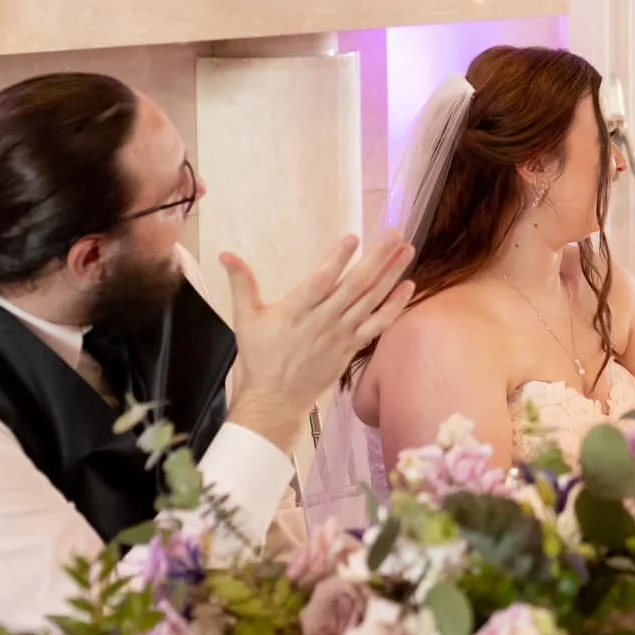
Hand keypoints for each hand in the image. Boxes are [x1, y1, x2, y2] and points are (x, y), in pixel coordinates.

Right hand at [221, 233, 416, 451]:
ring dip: (391, 274)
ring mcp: (341, 335)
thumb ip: (241, 284)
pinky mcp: (352, 347)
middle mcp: (322, 321)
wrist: (275, 399)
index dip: (337, 259)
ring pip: (371, 300)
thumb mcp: (245, 319)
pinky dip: (395, 305)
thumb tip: (226, 255)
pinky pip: (378, 324)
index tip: (353, 237)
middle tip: (395, 235)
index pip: (320, 281)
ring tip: (406, 250)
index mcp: (296, 312)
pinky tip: (409, 286)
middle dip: (377, 258)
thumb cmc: (260, 357)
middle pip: (355, 285)